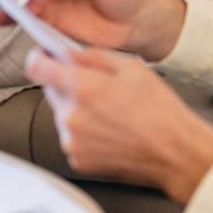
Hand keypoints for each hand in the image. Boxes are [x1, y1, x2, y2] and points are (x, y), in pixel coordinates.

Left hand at [26, 47, 212, 205]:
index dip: (40, 58)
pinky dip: (84, 132)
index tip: (45, 56)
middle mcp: (73, 117)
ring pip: (62, 114)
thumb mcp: (133, 68)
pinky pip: (71, 137)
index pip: (38, 68)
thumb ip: (94, 56)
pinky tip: (110, 131)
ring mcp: (73, 142)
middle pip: (51, 90)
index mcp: (85, 89)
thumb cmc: (160, 111)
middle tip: (100, 88)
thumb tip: (68, 52)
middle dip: (68, 84)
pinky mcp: (77, 160)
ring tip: (111, 113)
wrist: (174, 153)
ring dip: (77, 109)